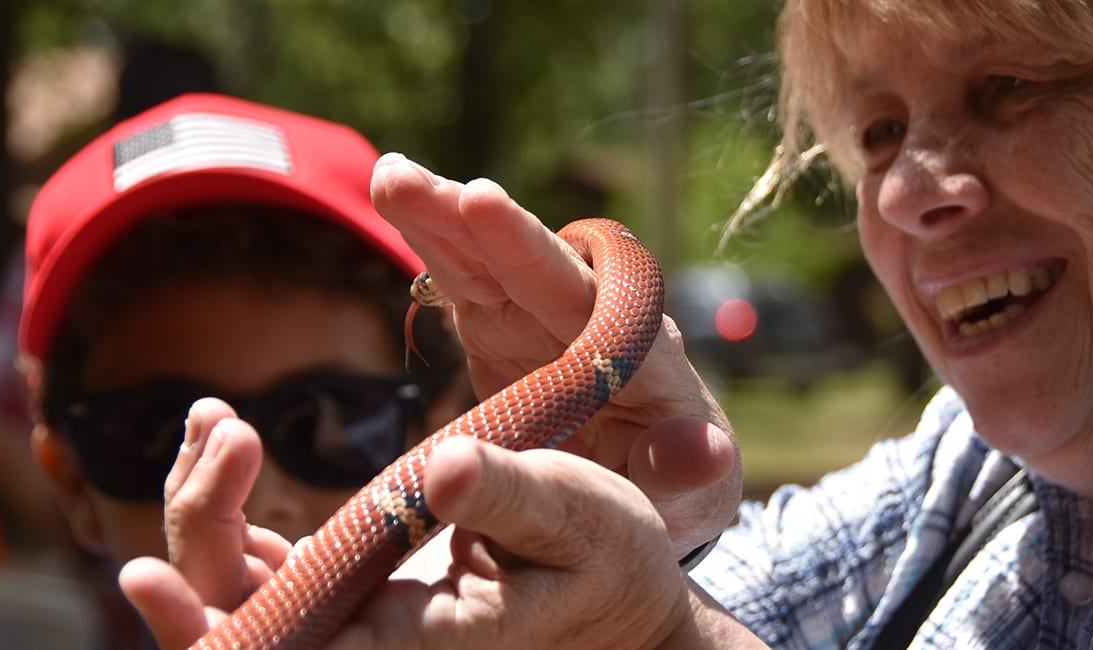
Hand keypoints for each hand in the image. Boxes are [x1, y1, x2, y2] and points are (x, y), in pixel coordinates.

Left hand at [121, 404, 761, 648]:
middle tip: (224, 424)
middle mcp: (366, 638)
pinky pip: (260, 561)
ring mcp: (348, 610)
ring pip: (233, 586)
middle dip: (200, 524)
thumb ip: (507, 496)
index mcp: (411, 640)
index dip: (203, 627)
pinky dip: (233, 500)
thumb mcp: (573, 515)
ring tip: (216, 418)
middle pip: (234, 618)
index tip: (145, 573)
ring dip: (207, 504)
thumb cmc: (606, 559)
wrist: (619, 590)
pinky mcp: (346, 580)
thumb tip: (441, 470)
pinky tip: (229, 433)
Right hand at [370, 153, 740, 556]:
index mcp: (642, 357)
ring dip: (441, 221)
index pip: (587, 296)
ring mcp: (542, 320)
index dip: (530, 251)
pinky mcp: (502, 329)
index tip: (482, 203)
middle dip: (479, 225)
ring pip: (492, 262)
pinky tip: (394, 202)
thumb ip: (685, 474)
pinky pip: (465, 282)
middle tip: (413, 180)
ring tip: (391, 177)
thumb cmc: (677, 496)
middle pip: (536, 264)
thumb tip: (702, 453)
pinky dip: (431, 247)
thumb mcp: (690, 498)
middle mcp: (591, 321)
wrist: (649, 493)